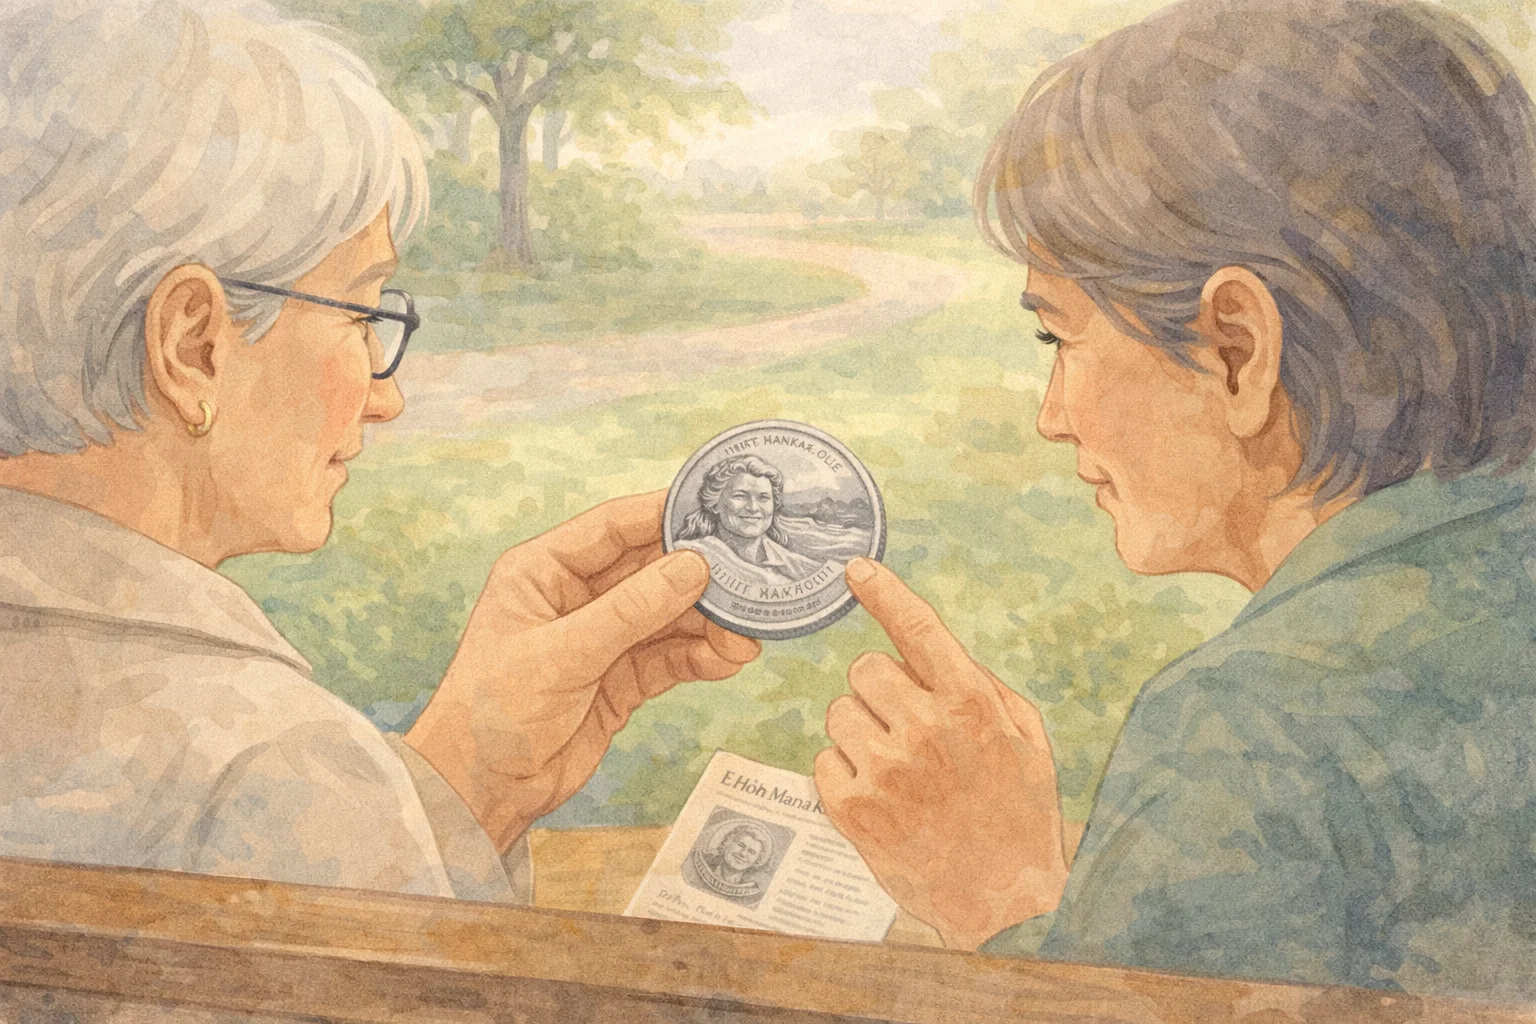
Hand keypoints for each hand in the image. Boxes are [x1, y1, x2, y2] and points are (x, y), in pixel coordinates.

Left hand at [406, 491, 759, 849]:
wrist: (481, 790)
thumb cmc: (491, 711)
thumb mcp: (562, 652)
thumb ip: (630, 610)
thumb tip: (693, 567)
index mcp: (544, 571)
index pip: (613, 527)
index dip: (664, 515)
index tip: (716, 510)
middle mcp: (576, 598)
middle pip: (649, 571)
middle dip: (698, 578)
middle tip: (746, 581)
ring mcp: (601, 639)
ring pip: (666, 617)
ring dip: (706, 624)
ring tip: (743, 636)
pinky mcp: (620, 680)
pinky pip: (668, 657)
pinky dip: (698, 657)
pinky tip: (727, 660)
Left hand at [814, 558, 1068, 950]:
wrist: (1005, 901)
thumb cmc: (1017, 811)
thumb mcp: (1024, 737)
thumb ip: (976, 685)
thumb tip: (922, 650)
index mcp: (972, 704)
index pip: (919, 630)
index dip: (885, 593)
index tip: (855, 569)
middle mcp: (926, 729)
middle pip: (865, 669)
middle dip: (881, 692)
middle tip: (907, 729)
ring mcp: (886, 770)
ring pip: (838, 712)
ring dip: (859, 733)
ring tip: (896, 771)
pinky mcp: (852, 809)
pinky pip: (823, 760)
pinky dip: (843, 775)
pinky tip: (880, 800)